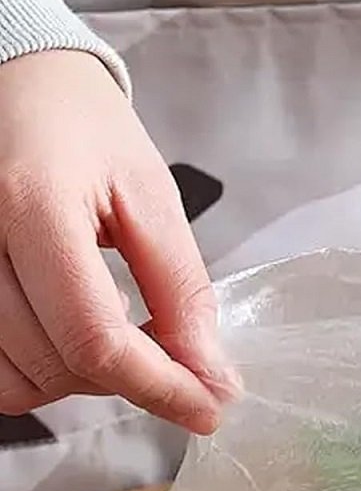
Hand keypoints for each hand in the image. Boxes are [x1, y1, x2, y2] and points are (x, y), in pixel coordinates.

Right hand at [0, 51, 235, 433]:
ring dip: (81, 380)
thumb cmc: (80, 128)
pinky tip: (70, 334)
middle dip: (129, 378)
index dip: (160, 386)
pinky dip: (38, 372)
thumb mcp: (151, 196)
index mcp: (31, 205)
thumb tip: (209, 374)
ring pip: (18, 381)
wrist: (14, 83)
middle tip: (169, 353)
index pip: (95, 338)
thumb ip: (181, 290)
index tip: (208, 407)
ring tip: (115, 334)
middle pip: (58, 367)